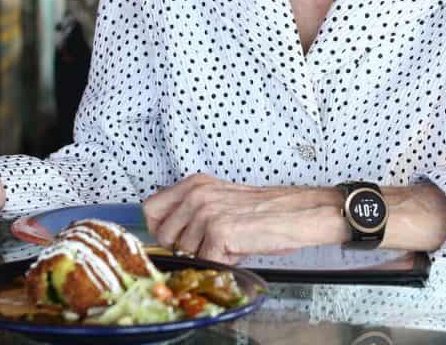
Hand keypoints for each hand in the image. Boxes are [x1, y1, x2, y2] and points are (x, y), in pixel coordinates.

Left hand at [142, 174, 344, 264]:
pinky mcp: (217, 231)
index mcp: (194, 184)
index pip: (150, 209)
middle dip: (184, 246)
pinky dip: (223, 261)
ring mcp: (205, 212)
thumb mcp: (220, 199)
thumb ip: (191, 208)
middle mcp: (196, 194)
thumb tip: (165, 229)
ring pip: (184, 252)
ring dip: (207, 254)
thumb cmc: (263, 210)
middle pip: (163, 235)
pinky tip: (238, 247)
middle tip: (211, 240)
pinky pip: (206, 261)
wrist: (296, 213)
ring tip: (230, 241)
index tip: (177, 235)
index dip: (161, 228)